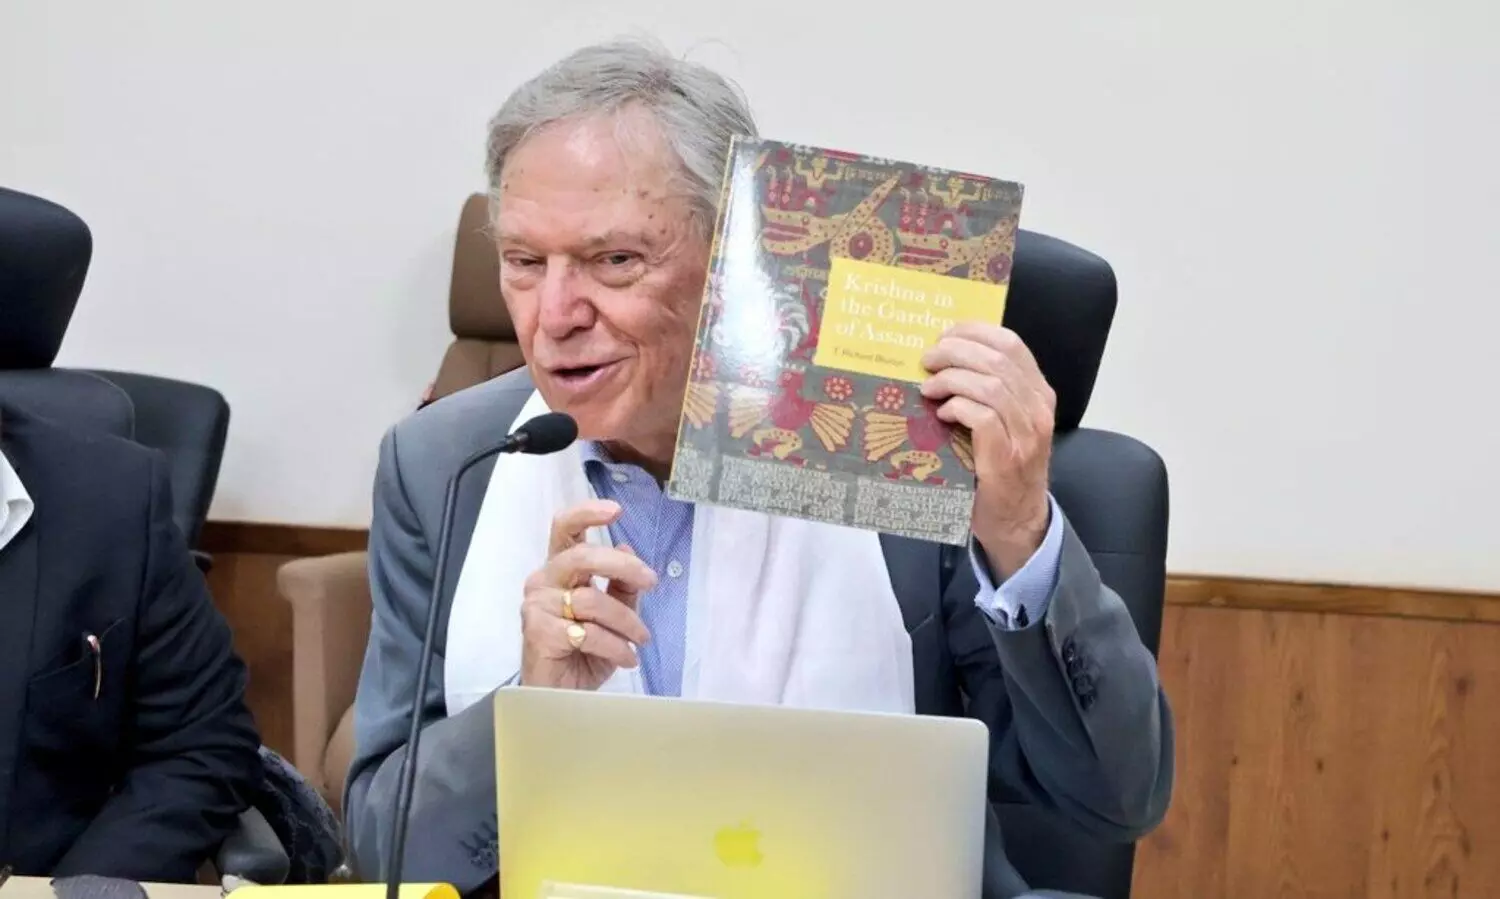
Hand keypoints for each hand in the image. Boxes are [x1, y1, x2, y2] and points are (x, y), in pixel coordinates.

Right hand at [520, 499, 656, 689]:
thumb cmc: (583, 652)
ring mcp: (537, 606)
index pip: (564, 529)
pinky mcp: (538, 632)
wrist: (559, 695)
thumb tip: (628, 548)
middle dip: (622, 566)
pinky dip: (615, 646)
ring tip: (641, 640)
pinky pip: (587, 632)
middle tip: (652, 581)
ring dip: (626, 622)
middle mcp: (543, 580)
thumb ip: (620, 586)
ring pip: (591, 599)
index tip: (616, 510)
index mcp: (560, 569)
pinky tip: (626, 658)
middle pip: (581, 557)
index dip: (586, 514)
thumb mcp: (612, 616)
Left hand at [920, 322, 1054, 578]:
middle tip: (927, 359)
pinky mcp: (1007, 458)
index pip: (1012, 343)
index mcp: (1038, 393)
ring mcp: (1026, 434)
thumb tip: (944, 358)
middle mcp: (1038, 409)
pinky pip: (983, 417)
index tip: (944, 334)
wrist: (1016, 520)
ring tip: (929, 388)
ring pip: (990, 385)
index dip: (974, 331)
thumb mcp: (1004, 422)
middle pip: (997, 358)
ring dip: (951, 380)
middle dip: (955, 351)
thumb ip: (988, 391)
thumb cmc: (1001, 468)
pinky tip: (942, 415)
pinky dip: (957, 408)